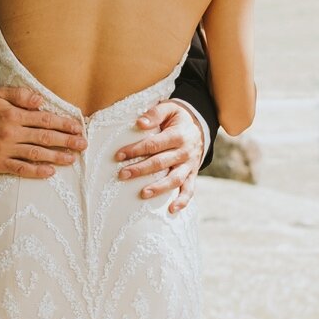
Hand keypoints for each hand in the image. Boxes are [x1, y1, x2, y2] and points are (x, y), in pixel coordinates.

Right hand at [0, 87, 86, 178]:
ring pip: (36, 154)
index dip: (64, 124)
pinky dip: (36, 171)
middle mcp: (12, 133)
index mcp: (14, 115)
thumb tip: (41, 100)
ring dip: (57, 157)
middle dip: (67, 141)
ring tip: (72, 159)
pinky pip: (21, 169)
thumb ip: (20, 94)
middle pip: (45, 138)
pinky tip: (50, 172)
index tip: (79, 127)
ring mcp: (6, 150)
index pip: (45, 119)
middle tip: (83, 144)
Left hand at [115, 99, 203, 214]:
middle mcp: (185, 152)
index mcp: (178, 135)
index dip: (136, 150)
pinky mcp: (192, 174)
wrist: (200, 125)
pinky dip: (183, 201)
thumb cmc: (178, 117)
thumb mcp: (169, 108)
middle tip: (122, 175)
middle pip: (161, 163)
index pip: (154, 144)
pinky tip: (171, 210)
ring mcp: (190, 165)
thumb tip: (140, 123)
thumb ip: (155, 113)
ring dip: (159, 188)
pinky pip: (190, 189)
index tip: (118, 155)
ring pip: (175, 179)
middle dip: (140, 170)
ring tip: (143, 194)